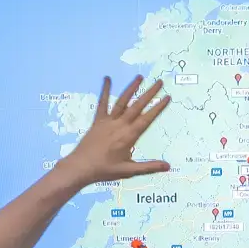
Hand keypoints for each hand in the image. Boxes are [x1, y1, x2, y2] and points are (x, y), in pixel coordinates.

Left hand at [55, 75, 171, 188]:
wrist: (81, 167)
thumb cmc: (105, 170)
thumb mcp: (128, 171)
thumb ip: (149, 167)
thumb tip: (168, 166)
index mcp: (129, 136)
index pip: (147, 119)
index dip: (158, 107)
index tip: (167, 97)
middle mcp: (120, 125)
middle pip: (137, 106)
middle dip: (150, 93)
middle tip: (160, 82)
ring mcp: (108, 121)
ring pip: (122, 101)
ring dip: (131, 88)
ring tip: (139, 77)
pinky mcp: (98, 120)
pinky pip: (102, 103)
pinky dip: (104, 90)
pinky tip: (107, 78)